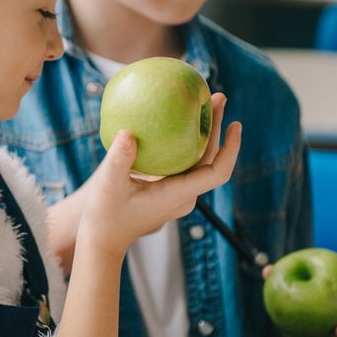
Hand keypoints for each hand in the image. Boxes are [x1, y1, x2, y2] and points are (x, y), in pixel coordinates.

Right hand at [78, 93, 240, 259]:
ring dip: (204, 133)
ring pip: (199, 160)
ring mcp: (177, 194)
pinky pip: (184, 162)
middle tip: (218, 96)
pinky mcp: (168, 190)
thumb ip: (119, 158)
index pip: (217, 172)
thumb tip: (128, 132)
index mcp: (178, 195)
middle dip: (217, 128)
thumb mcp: (108, 184)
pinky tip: (177, 122)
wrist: (101, 240)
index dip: (230, 148)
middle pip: (211, 159)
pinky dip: (187, 141)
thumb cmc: (103, 215)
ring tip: (204, 103)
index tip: (235, 123)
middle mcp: (184, 195)